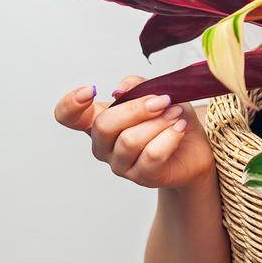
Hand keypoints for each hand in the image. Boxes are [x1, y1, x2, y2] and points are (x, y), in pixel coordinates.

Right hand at [54, 74, 215, 189]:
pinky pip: (152, 155)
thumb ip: (136, 85)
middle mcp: (103, 145)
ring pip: (130, 141)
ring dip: (158, 122)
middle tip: (163, 100)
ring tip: (176, 114)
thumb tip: (120, 90)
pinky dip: (169, 137)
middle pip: (104, 125)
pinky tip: (179, 128)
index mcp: (98, 120)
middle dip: (137, 108)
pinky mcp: (142, 177)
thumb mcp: (155, 92)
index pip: (67, 116)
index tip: (91, 90)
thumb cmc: (170, 117)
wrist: (194, 146)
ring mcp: (120, 164)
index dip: (70, 104)